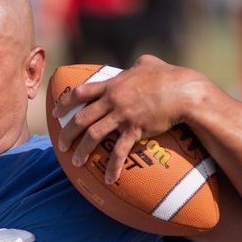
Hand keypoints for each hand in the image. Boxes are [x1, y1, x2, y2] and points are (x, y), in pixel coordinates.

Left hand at [53, 55, 210, 184]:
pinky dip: (112, 167)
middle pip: (81, 117)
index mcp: (112, 84)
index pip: (80, 92)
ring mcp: (122, 115)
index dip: (65, 103)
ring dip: (81, 150)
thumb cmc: (169, 75)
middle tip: (60, 145)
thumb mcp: (148, 62)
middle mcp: (113, 100)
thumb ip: (136, 64)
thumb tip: (136, 63)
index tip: (55, 113)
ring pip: (93, 135)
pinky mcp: (135, 129)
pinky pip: (119, 151)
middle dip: (67, 133)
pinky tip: (109, 179)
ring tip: (75, 162)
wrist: (185, 91)